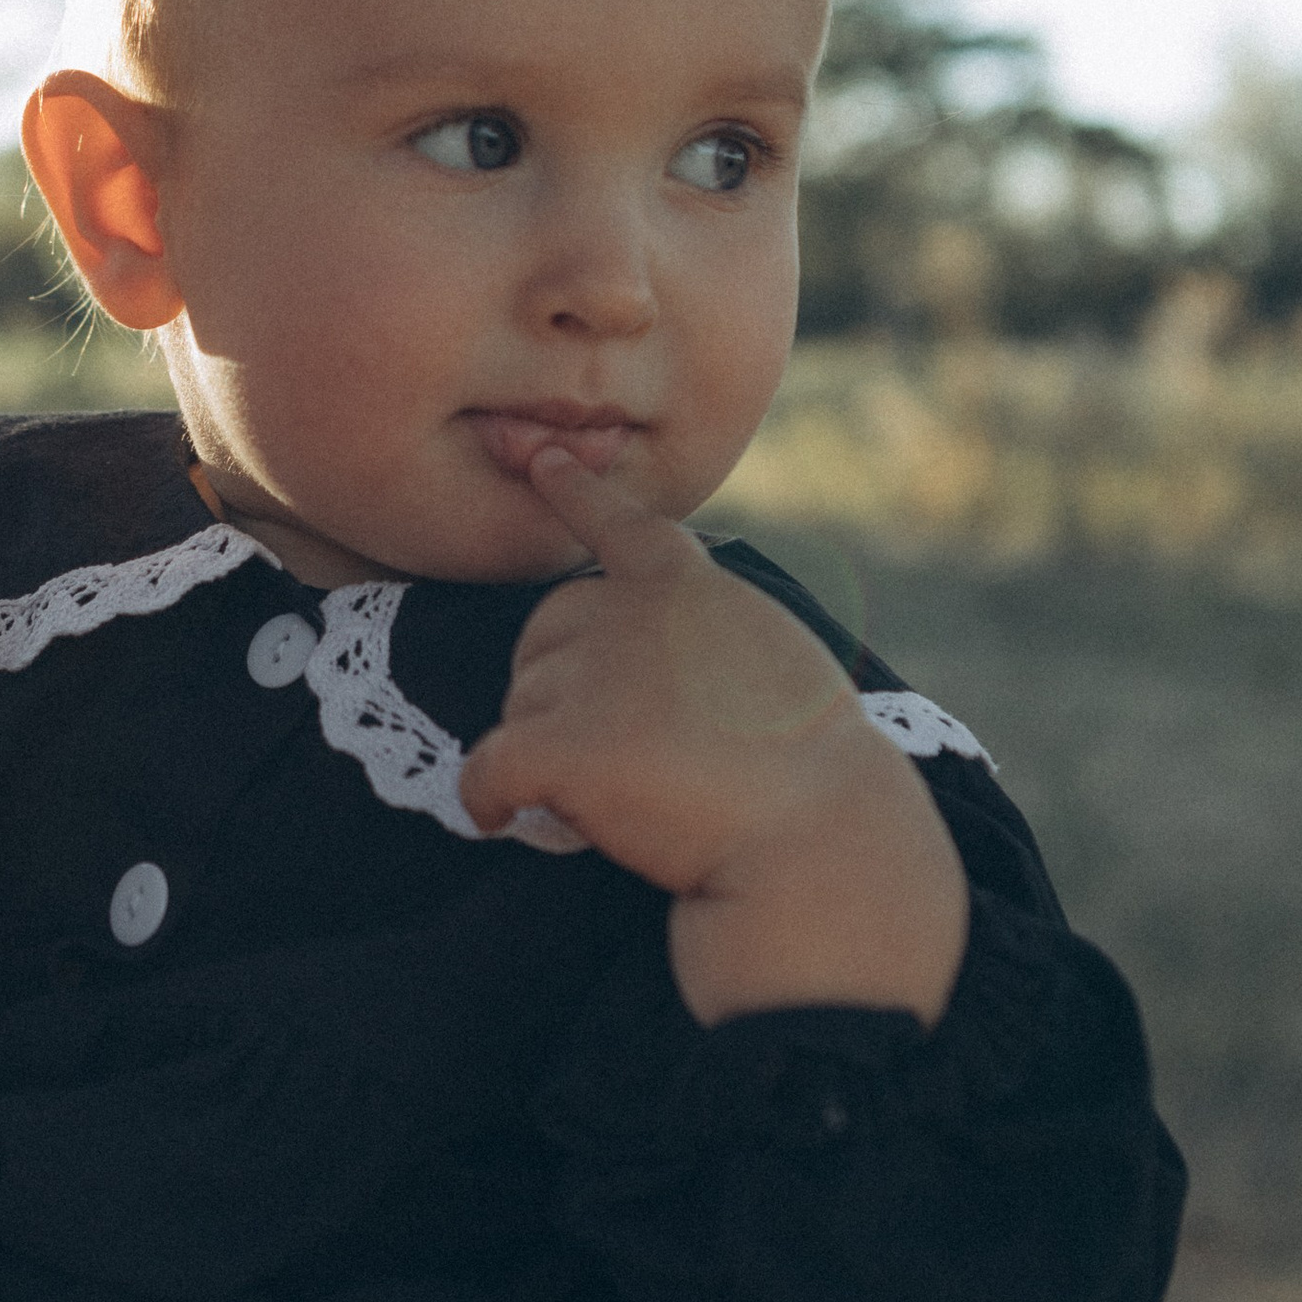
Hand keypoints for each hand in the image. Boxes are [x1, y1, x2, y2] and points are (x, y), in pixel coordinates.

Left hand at [460, 457, 968, 1027]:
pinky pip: (486, 768)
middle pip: (544, 633)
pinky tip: (499, 819)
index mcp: (693, 589)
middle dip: (554, 683)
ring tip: (617, 797)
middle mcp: (634, 613)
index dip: (578, 494)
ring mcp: (596, 674)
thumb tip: (645, 667)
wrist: (817, 839)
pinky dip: (483, 799)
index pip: (623, 525)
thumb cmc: (814, 777)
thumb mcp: (777, 665)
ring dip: (545, 752)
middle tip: (611, 748)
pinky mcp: (564, 743)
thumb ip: (710, 639)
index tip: (543, 462)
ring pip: (520, 706)